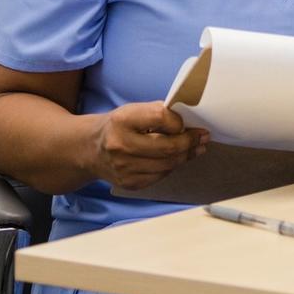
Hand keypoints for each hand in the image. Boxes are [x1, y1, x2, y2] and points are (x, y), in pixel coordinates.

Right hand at [89, 102, 207, 190]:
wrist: (91, 149)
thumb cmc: (119, 126)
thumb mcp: (133, 110)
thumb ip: (159, 113)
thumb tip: (189, 122)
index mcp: (122, 120)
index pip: (161, 117)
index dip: (178, 121)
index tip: (187, 122)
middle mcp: (120, 145)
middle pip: (169, 147)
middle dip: (190, 142)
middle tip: (202, 137)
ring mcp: (124, 168)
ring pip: (169, 164)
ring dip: (186, 155)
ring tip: (195, 148)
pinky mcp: (129, 183)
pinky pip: (161, 175)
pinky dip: (172, 166)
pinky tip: (176, 158)